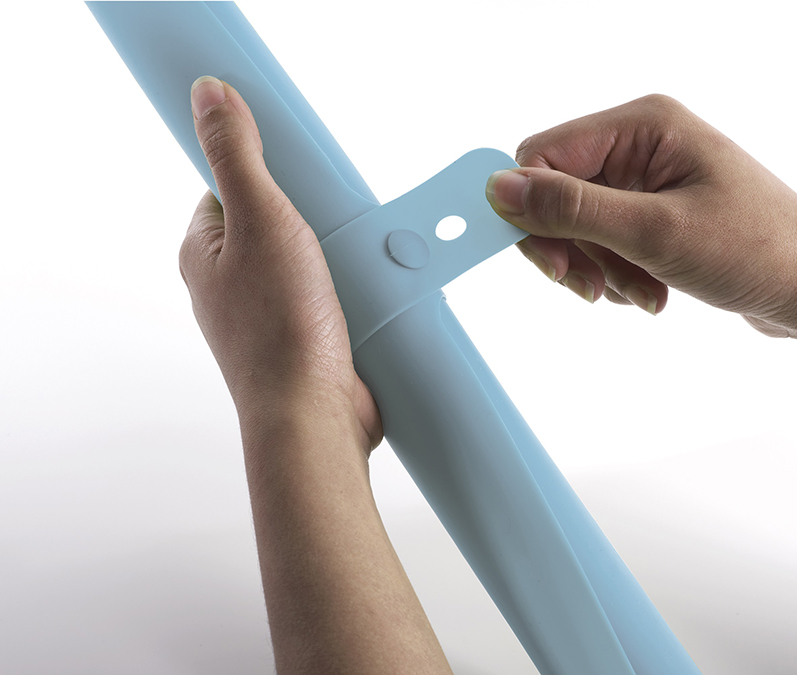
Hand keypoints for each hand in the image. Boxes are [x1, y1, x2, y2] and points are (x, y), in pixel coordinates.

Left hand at [179, 76, 381, 452]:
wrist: (314, 417)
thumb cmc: (279, 330)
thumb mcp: (260, 219)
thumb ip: (235, 155)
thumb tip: (208, 94)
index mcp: (206, 252)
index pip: (230, 185)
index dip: (267, 169)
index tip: (300, 167)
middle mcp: (234, 283)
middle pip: (279, 221)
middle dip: (316, 215)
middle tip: (336, 217)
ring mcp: (273, 312)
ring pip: (312, 260)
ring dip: (342, 254)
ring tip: (359, 257)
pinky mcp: (310, 336)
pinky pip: (335, 294)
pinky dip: (356, 287)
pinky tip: (373, 287)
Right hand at [485, 94, 796, 338]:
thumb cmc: (756, 249)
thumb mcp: (655, 231)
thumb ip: (572, 208)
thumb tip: (499, 188)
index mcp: (642, 126)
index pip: (544, 156)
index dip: (532, 211)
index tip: (551, 263)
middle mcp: (640, 145)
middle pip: (557, 194)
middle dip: (571, 248)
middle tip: (590, 287)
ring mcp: (647, 180)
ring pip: (577, 226)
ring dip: (598, 269)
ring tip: (640, 292)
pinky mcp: (652, 213)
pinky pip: (603, 243)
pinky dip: (616, 275)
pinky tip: (650, 292)